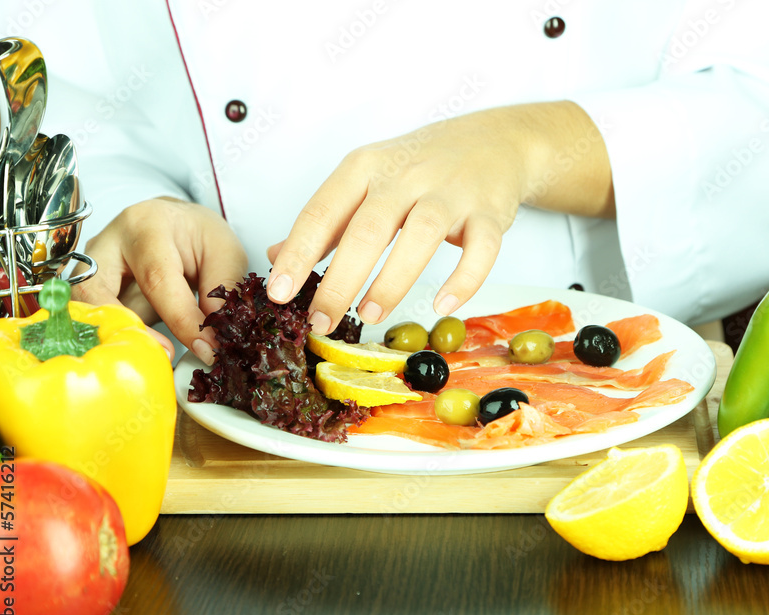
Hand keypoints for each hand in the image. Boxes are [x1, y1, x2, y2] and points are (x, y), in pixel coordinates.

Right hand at [71, 197, 247, 364]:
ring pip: (86, 311)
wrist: (176, 224)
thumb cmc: (198, 235)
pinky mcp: (89, 291)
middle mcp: (107, 244)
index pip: (157, 280)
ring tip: (153, 357)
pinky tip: (140, 353)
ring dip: (116, 339)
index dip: (180, 321)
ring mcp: (90, 268)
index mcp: (146, 225)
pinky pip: (94, 321)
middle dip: (126, 331)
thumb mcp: (225, 251)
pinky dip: (115, 340)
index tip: (205, 348)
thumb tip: (212, 336)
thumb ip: (222, 288)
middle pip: (95, 293)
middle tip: (163, 356)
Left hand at [267, 101, 613, 333]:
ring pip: (421, 235)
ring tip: (369, 314)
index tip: (279, 294)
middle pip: (368, 228)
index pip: (322, 211)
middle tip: (320, 319)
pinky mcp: (490, 212)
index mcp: (366, 167)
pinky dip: (464, 279)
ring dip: (393, 279)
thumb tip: (275, 256)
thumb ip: (328, 220)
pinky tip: (442, 305)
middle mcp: (406, 176)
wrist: (494, 141)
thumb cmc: (421, 166)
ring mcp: (451, 192)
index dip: (298, 254)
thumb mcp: (367, 179)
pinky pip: (481, 248)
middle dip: (340, 279)